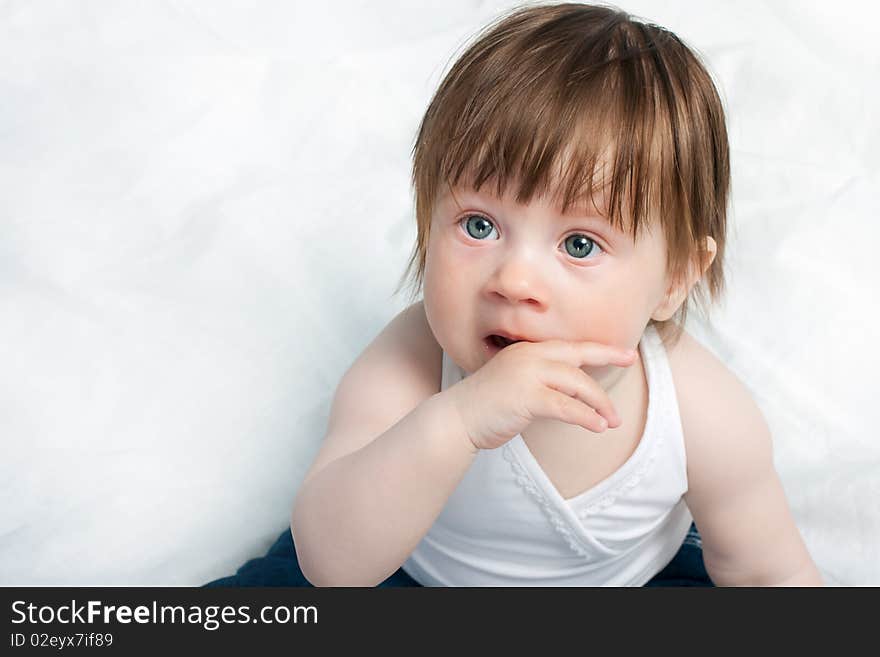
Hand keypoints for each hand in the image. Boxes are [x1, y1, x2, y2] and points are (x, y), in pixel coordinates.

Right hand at [446, 340, 637, 450]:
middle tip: (631, 362)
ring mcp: (527, 375)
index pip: (569, 346)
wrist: (456, 418)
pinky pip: (566, 407)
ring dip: (599, 403)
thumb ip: (541, 383)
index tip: (623, 351)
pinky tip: (597, 426)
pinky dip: (585, 417)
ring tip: (613, 420)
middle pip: (578, 356)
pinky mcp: (527, 397)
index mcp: (527, 351)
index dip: (599, 348)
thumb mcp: (516, 384)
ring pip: (576, 384)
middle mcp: (529, 356)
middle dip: (608, 358)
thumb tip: (571, 396)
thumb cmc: (486, 407)